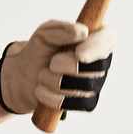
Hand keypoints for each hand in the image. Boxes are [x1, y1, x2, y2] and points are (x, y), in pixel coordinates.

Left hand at [0, 20, 115, 117]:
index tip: (78, 53)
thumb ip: (62, 29)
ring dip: (56, 82)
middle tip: (52, 63)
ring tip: (42, 75)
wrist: (25, 75)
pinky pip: (77, 104)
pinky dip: (54, 98)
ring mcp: (95, 83)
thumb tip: (83, 32)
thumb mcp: (45, 33)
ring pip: (84, 87)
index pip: (107, 40)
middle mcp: (100, 61)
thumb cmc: (41, 49)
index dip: (96, 48)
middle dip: (71, 66)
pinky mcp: (86, 102)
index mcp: (95, 38)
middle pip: (97, 67)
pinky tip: (41, 90)